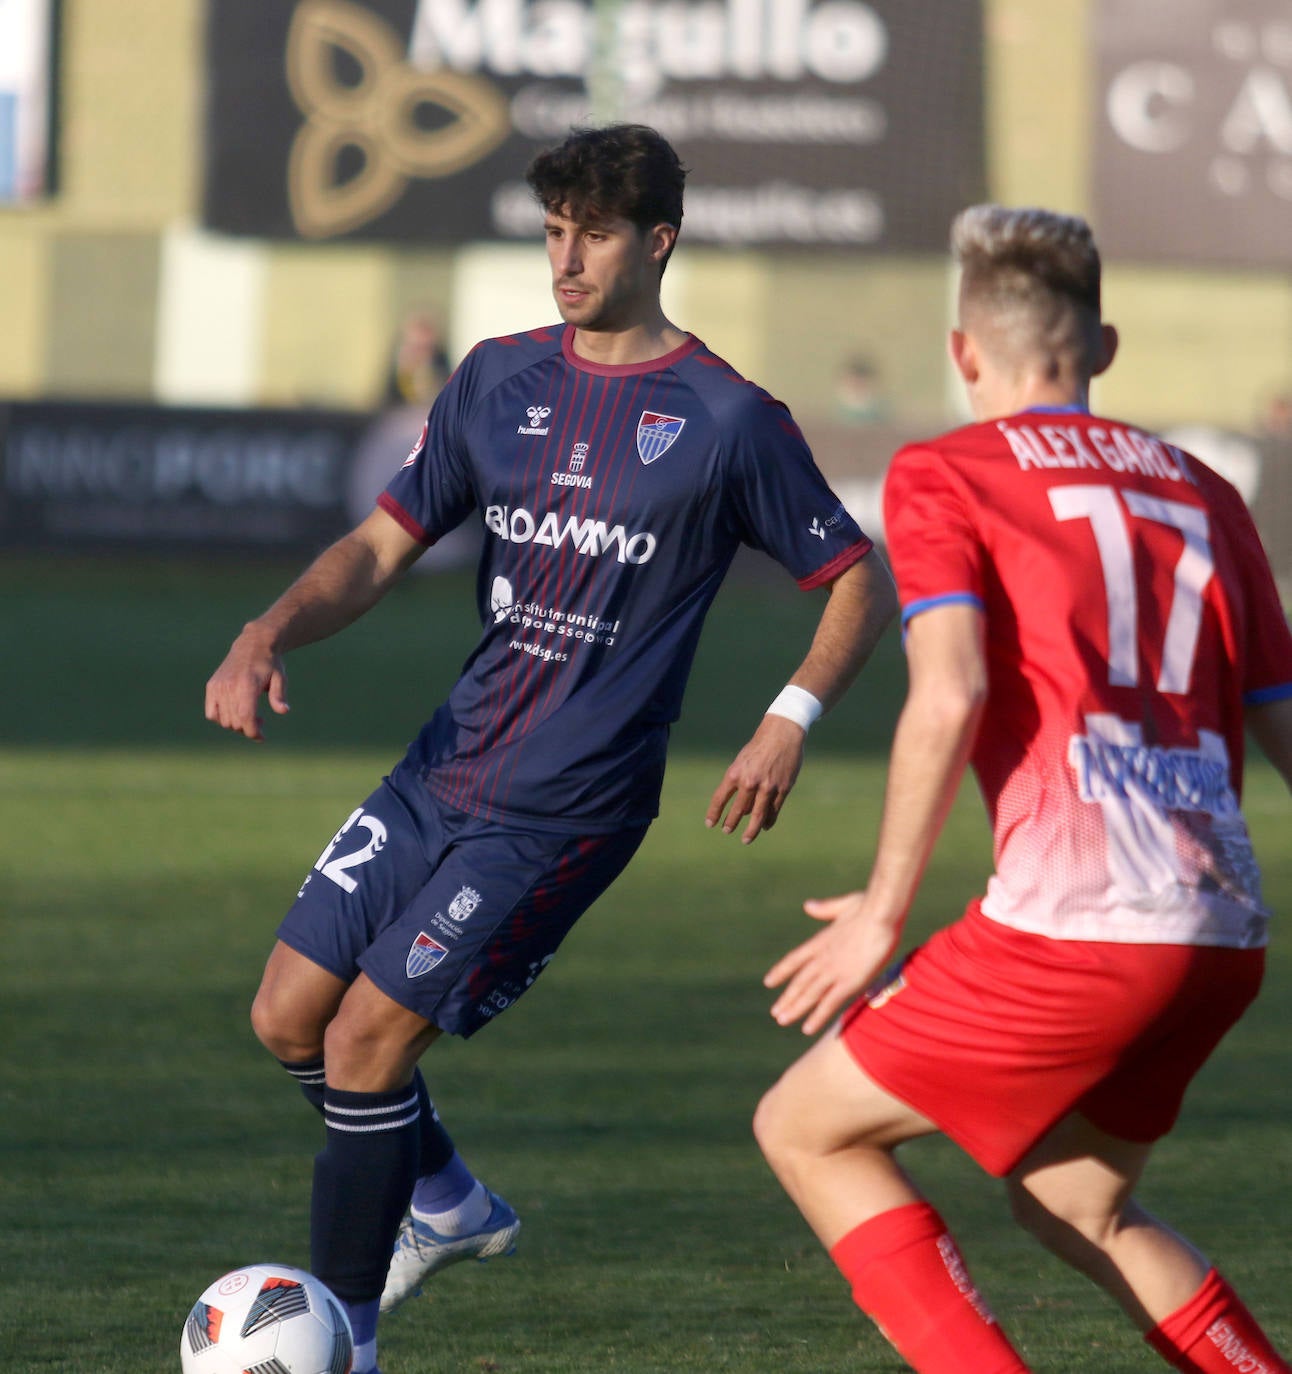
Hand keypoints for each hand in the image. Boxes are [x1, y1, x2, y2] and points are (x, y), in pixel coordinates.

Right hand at [204, 627, 289, 741]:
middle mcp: (229, 686)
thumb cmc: (270, 664)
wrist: (252, 644)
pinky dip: (222, 719)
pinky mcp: (212, 686)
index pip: (246, 716)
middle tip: (262, 722)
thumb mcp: (280, 678)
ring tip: (251, 716)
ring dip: (237, 725)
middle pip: (235, 722)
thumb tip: (284, 711)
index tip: (261, 737)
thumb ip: (279, 695)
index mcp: (247, 684)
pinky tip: (235, 714)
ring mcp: (218, 686)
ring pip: (223, 720)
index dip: (253, 731)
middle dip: (248, 729)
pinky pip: (211, 713)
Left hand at [705, 713, 805, 843]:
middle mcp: (750, 782)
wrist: (782, 733)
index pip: (720, 798)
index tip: (710, 824)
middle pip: (738, 810)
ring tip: (746, 839)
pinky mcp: (783, 789)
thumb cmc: (759, 746)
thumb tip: (740, 806)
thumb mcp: (742, 760)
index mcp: (735, 773)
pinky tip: (764, 826)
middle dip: (731, 823)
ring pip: (757, 815)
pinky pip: (774, 810)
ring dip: (751, 830)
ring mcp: (767, 787)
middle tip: (727, 831)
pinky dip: (768, 820)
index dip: (714, 813)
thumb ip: (739, 781)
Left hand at [765, 892, 900, 1035]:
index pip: (794, 960)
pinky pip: (829, 1003)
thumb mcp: (842, 905)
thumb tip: (808, 905)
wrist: (880, 913)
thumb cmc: (868, 906)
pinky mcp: (849, 981)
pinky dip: (817, 1017)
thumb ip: (824, 908)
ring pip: (809, 994)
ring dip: (795, 1009)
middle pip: (799, 981)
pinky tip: (807, 1029)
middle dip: (787, 998)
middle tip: (776, 1012)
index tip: (769, 982)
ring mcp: (833, 971)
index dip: (781, 972)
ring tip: (782, 1021)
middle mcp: (822, 958)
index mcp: (820, 941)